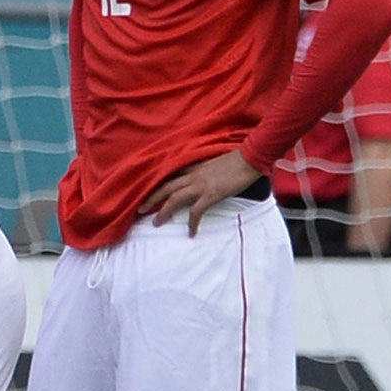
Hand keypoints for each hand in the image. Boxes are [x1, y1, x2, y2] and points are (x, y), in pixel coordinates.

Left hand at [138, 149, 259, 235]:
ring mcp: (201, 185)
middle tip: (140, 210)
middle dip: (151, 198)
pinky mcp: (211, 194)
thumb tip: (202, 179)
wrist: (250, 158)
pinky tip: (191, 233)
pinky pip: (196, 211)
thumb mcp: (214, 163)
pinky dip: (192, 223)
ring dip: (163, 212)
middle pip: (165, 187)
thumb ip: (204, 171)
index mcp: (194, 169)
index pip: (170, 176)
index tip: (147, 193)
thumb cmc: (236, 160)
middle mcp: (193, 177)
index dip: (157, 185)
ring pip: (174, 199)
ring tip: (156, 223)